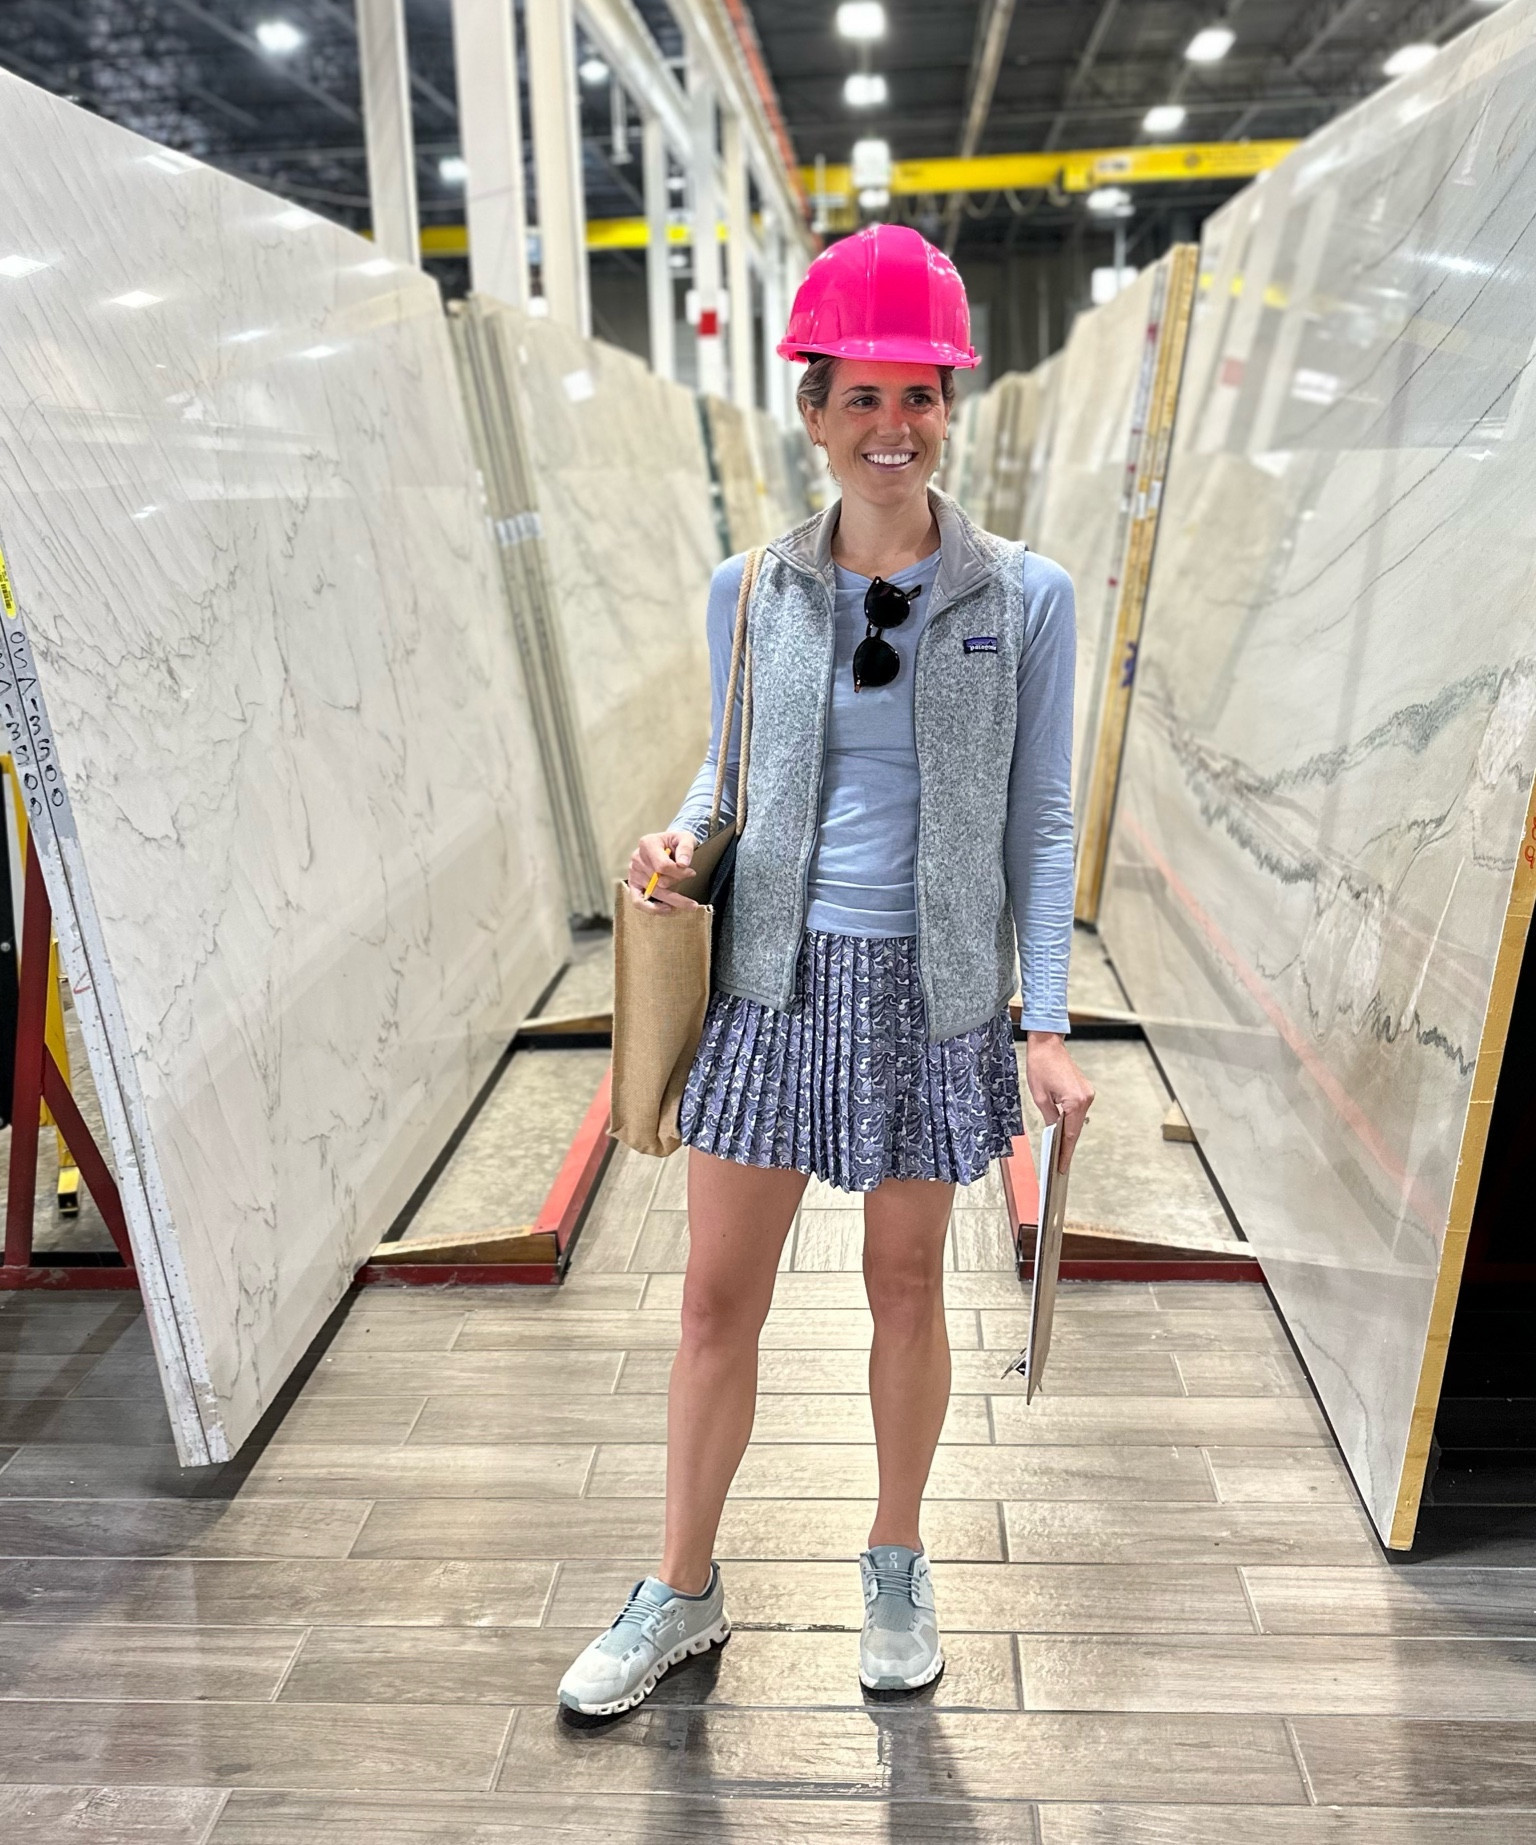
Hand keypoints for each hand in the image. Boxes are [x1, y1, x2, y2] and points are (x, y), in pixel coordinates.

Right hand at [625, 829, 700, 911]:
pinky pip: (638, 901)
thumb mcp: (685, 838)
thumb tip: (683, 864)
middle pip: (659, 881)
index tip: (692, 873)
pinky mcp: (633, 884)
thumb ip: (686, 848)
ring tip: (689, 905)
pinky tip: (667, 909)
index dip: (679, 873)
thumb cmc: (676, 842)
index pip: (663, 866)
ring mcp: (633, 872)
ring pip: (653, 892)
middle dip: (677, 883)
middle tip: (691, 882)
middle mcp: (637, 858)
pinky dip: (652, 908)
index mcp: (647, 844)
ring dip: (673, 899)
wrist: (667, 844)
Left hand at [1024, 1032, 1094, 1171]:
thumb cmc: (1040, 1066)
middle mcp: (1086, 1098)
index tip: (1062, 1167)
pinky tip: (1062, 1130)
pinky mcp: (1085, 1090)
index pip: (1070, 1134)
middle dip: (1066, 1146)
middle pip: (1075, 1129)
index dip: (1065, 1152)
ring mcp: (1088, 1094)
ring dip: (1068, 1133)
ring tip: (1059, 1150)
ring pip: (1077, 1121)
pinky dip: (1070, 1121)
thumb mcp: (1040, 1096)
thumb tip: (1053, 1133)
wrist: (1048, 1044)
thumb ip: (1049, 1118)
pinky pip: (1077, 1111)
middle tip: (1059, 1164)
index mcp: (1075, 1101)